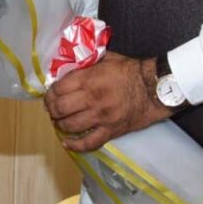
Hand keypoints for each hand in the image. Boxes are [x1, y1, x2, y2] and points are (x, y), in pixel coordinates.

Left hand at [43, 52, 170, 151]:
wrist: (153, 89)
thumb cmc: (130, 70)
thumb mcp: (106, 58)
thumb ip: (87, 61)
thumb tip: (69, 63)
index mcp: (90, 79)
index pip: (59, 89)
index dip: (50, 93)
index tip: (50, 94)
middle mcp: (92, 100)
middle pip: (60, 108)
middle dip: (52, 109)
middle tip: (52, 108)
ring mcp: (101, 118)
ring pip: (70, 126)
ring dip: (60, 124)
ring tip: (59, 121)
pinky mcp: (110, 131)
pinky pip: (89, 143)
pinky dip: (75, 145)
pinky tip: (67, 142)